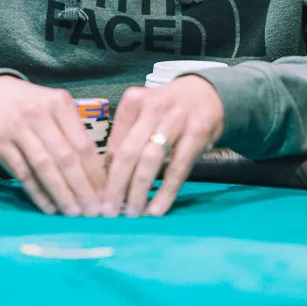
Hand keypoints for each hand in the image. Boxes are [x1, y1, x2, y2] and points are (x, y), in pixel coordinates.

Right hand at [0, 76, 103, 215]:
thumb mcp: (54, 107)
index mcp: (59, 104)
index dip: (95, 173)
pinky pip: (22, 173)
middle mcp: (39, 114)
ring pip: (44, 166)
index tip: (105, 195)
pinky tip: (49, 207)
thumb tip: (96, 173)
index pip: (83, 143)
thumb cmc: (30, 105)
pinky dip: (37, 192)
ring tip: (73, 213)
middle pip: (66, 157)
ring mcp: (17, 128)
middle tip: (93, 212)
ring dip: (61, 193)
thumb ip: (72, 132)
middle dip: (82, 188)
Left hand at [103, 76, 223, 217]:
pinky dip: (166, 191)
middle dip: (116, 186)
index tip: (100, 198)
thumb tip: (106, 177)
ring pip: (151, 160)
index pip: (114, 144)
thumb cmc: (167, 109)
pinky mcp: (198, 133)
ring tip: (132, 213)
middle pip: (128, 153)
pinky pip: (178, 168)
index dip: (105, 175)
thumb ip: (125, 138)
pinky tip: (157, 209)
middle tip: (110, 211)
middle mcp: (152, 107)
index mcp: (133, 101)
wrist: (206, 93)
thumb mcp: (142, 113)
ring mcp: (176, 119)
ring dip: (139, 191)